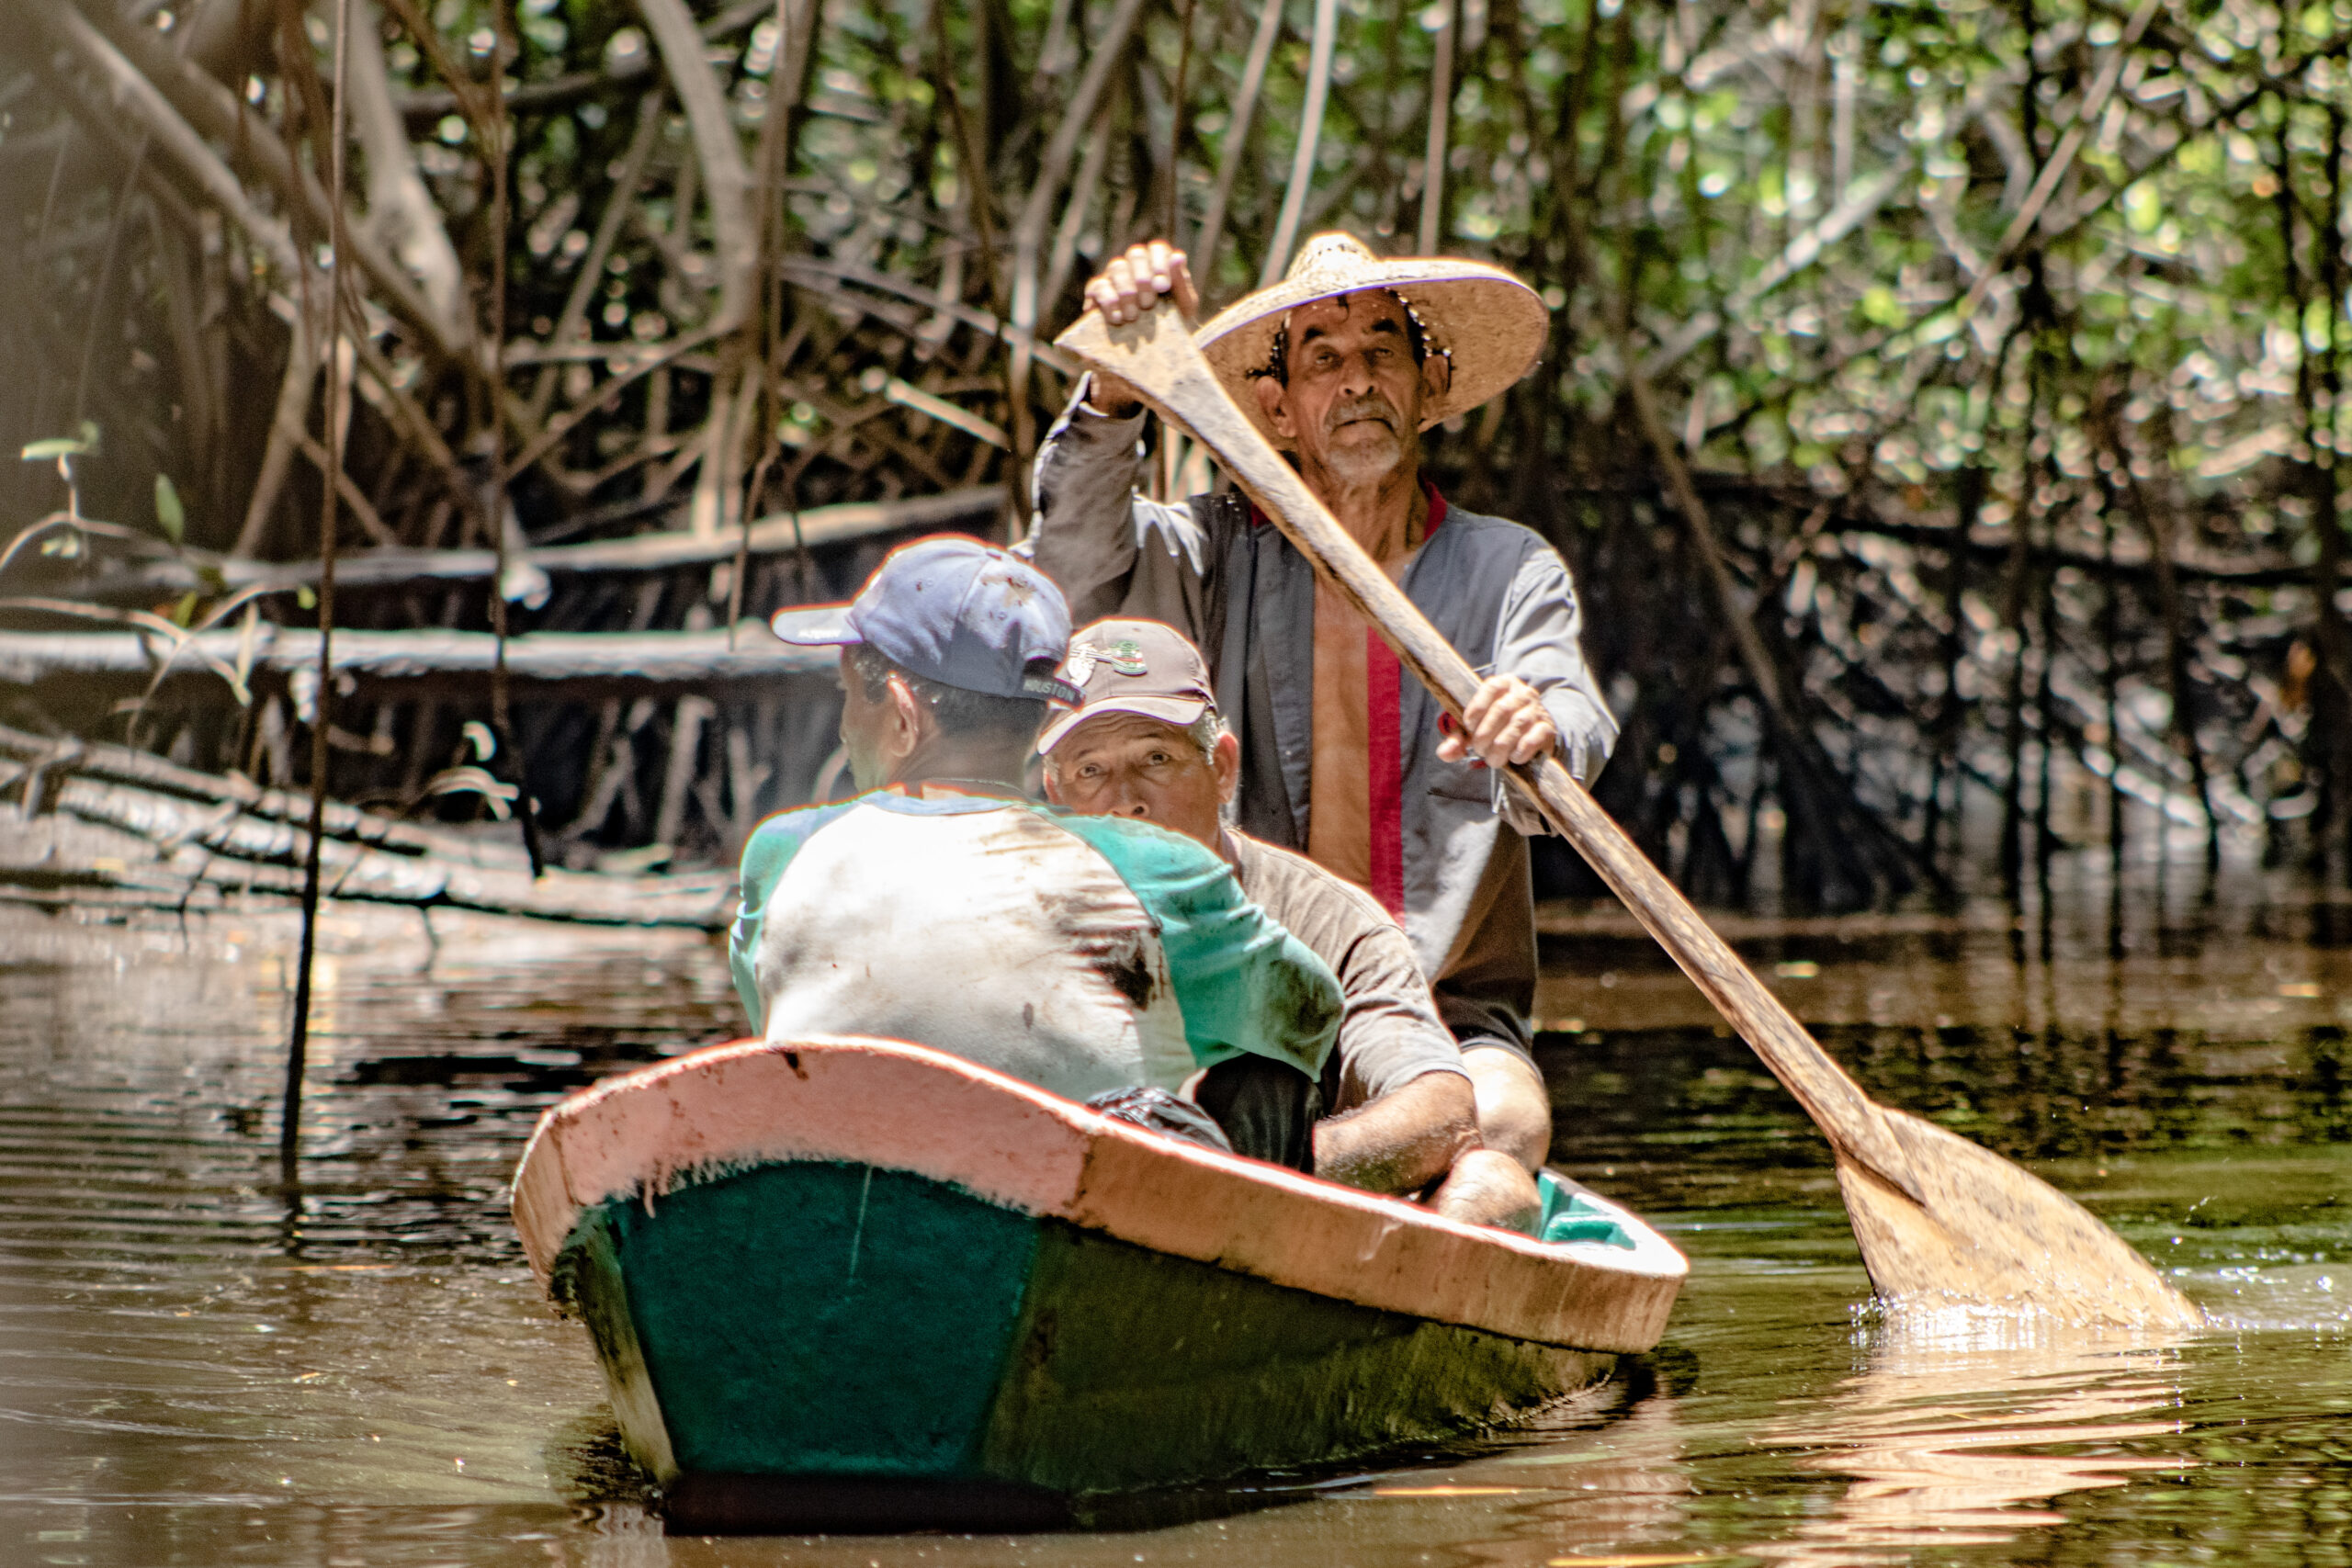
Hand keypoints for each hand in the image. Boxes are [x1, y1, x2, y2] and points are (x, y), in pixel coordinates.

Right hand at [1080, 241, 1199, 414]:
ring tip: (1133, 316)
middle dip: (1143, 278)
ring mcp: (1115, 277)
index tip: (1162, 286)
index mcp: (1158, 264)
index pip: (1157, 250)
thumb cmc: (1172, 325)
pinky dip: (1108, 302)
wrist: (1150, 354)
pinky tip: (1116, 318)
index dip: (1159, 264)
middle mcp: (1135, 266)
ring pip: (1117, 268)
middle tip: (1148, 304)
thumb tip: (1177, 258)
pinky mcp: (1097, 293)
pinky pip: (1098, 288)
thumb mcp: (1183, 308)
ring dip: (1126, 291)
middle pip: (1135, 256)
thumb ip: (1182, 284)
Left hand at [1436, 675, 1556, 768]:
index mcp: (1502, 684)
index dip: (1476, 710)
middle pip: (1502, 710)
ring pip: (1517, 725)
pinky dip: (1520, 752)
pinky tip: (1514, 758)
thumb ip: (1457, 738)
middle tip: (1480, 750)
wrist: (1529, 735)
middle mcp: (1522, 693)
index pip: (1490, 688)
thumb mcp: (1473, 729)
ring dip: (1500, 747)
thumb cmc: (1494, 728)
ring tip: (1494, 759)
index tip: (1470, 728)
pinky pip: (1533, 738)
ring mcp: (1537, 710)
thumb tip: (1444, 753)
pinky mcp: (1547, 728)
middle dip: (1485, 735)